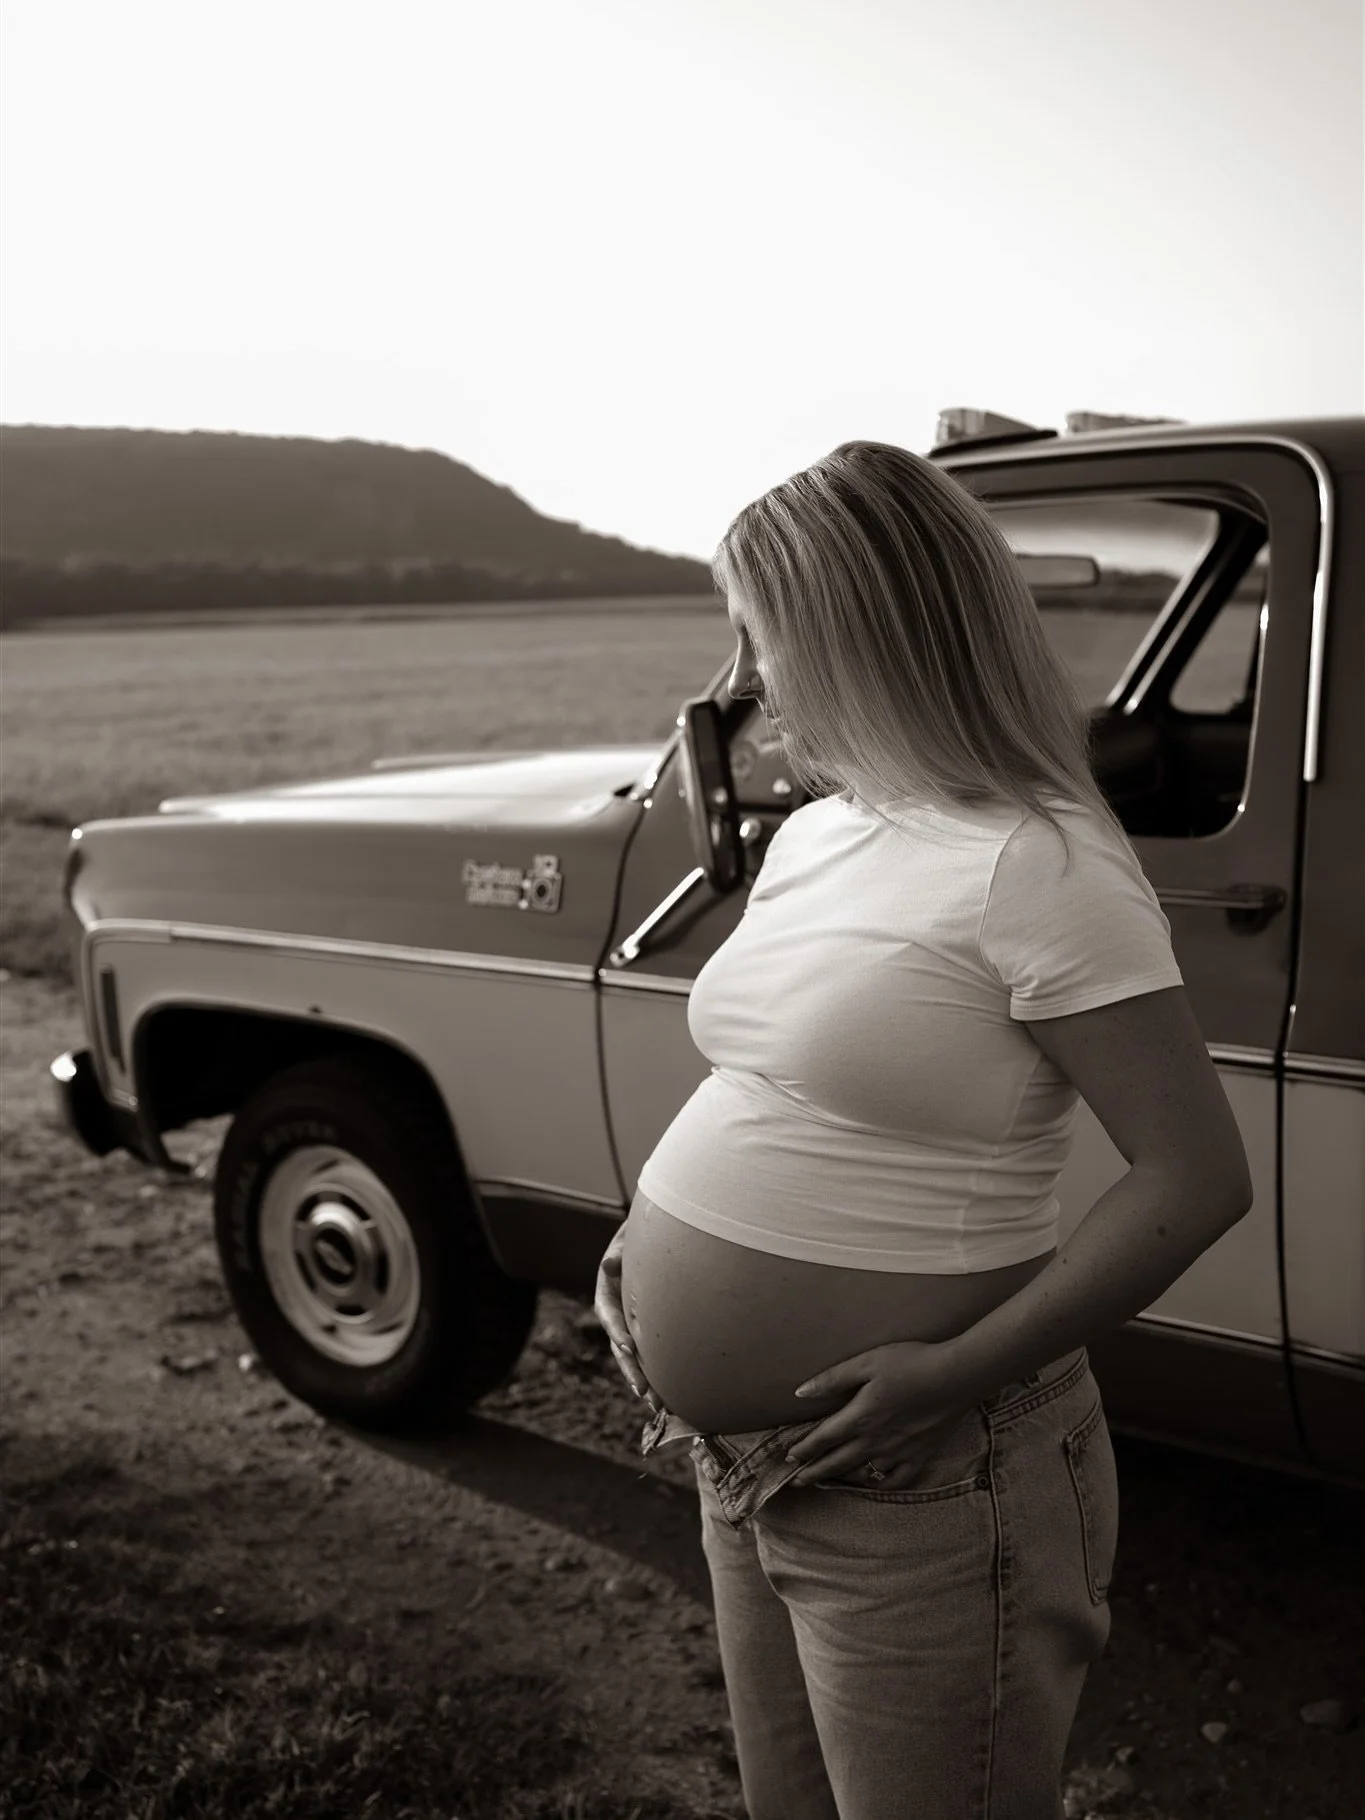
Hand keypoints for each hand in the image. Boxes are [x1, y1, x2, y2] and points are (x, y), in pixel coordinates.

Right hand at [593, 1221, 661, 1413]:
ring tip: (657, 1405)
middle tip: (643, 1392)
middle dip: (632, 1370)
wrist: (655, 1237)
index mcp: (607, 1292)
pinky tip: (670, 1396)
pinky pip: (652, 1354)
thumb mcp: (627, 1240)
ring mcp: (632, 1324)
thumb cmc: (639, 1236)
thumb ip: (619, 1253)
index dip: (616, 1331)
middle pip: (621, 1346)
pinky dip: (658, 1374)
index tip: (627, 1346)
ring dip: (645, 1381)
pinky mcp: (648, 1330)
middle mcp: (617, 1313)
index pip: (608, 1315)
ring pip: (636, 1358)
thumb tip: (609, 1263)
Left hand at [783, 1339, 977, 1487]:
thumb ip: (833, 1379)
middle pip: (838, 1462)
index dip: (804, 1449)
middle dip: (816, 1472)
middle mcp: (876, 1441)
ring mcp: (899, 1452)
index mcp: (860, 1417)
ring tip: (830, 1481)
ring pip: (864, 1474)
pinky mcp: (921, 1456)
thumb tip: (801, 1392)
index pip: (823, 1439)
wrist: (955, 1376)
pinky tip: (875, 1483)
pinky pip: (898, 1480)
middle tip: (799, 1480)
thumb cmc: (910, 1363)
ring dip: (844, 1479)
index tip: (790, 1457)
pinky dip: (882, 1484)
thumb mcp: (866, 1363)